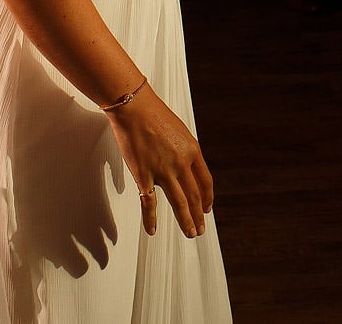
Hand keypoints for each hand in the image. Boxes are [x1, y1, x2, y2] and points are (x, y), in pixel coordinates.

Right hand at [105, 84, 213, 237]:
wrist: (134, 108)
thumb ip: (184, 150)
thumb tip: (185, 165)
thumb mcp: (179, 131)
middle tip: (200, 229)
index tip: (208, 208)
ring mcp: (163, 171)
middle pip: (195, 195)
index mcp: (192, 150)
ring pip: (179, 203)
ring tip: (190, 233)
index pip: (205, 181)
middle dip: (199, 215)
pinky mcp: (143, 175)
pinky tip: (153, 230)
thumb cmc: (154, 114)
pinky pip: (149, 202)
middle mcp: (181, 163)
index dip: (208, 197)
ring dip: (186, 220)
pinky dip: (150, 219)